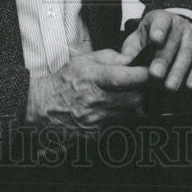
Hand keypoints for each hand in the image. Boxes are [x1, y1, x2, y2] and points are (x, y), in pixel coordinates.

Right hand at [25, 49, 147, 135]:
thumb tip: (131, 59)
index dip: (143, 74)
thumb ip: (109, 57)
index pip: (126, 77)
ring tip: (128, 97)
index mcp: (92, 78)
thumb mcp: (82, 61)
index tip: (151, 71)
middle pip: (135, 99)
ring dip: (133, 106)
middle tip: (142, 87)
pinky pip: (118, 125)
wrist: (40, 109)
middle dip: (142, 92)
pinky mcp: (95, 134)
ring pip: (130, 114)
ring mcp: (96, 120)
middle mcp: (95, 100)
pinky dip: (121, 117)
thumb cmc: (63, 81)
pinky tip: (114, 110)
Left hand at [120, 10, 191, 90]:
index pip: (160, 21)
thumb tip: (123, 64)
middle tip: (156, 75)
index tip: (155, 40)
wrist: (181, 25)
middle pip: (172, 42)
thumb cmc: (153, 36)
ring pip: (187, 53)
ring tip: (170, 86)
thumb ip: (131, 50)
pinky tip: (191, 86)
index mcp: (160, 18)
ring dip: (179, 71)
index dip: (158, 30)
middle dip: (164, 59)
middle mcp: (179, 24)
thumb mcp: (140, 37)